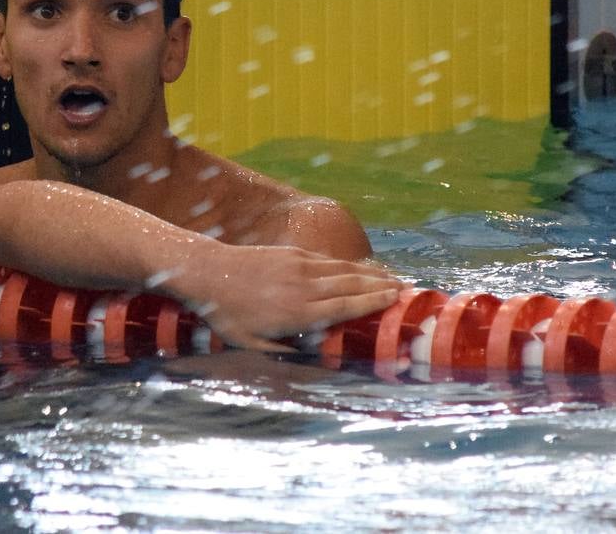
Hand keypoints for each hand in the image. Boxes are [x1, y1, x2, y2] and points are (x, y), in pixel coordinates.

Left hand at [169, 244, 404, 351]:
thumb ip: (285, 353)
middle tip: (408, 290)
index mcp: (298, 312)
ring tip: (393, 279)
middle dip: (382, 287)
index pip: (346, 306)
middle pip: (352, 285)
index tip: (397, 301)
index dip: (374, 303)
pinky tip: (359, 269)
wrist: (208, 272)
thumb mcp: (251, 344)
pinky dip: (348, 264)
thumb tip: (313, 363)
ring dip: (370, 274)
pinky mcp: (291, 252)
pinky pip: (327, 260)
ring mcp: (299, 265)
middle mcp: (304, 286)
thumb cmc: (227, 314)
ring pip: (343, 270)